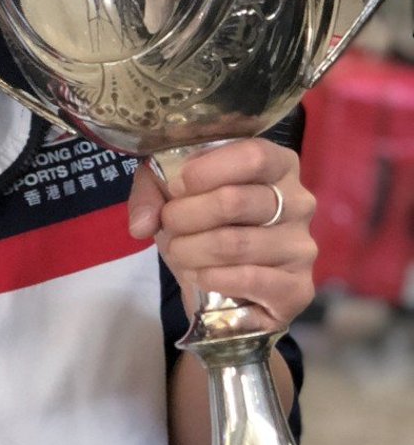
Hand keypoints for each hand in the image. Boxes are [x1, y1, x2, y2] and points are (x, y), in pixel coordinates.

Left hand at [127, 139, 316, 328]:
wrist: (222, 289)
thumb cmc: (203, 227)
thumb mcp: (172, 196)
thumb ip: (151, 192)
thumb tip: (142, 223)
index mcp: (278, 165)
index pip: (252, 155)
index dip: (205, 170)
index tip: (176, 186)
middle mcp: (300, 202)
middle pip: (234, 200)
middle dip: (185, 215)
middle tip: (170, 225)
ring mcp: (302, 246)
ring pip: (234, 243)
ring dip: (191, 249)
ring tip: (180, 251)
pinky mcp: (298, 287)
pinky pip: (248, 279)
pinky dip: (212, 278)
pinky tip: (202, 277)